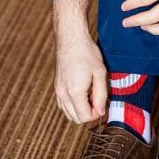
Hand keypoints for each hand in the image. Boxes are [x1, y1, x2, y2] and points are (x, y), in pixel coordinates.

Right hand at [51, 0, 107, 123]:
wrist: (71, 39)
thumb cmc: (87, 54)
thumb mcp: (100, 73)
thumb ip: (101, 95)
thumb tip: (101, 112)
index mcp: (74, 92)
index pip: (85, 117)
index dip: (96, 113)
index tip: (102, 101)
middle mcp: (63, 94)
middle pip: (76, 119)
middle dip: (89, 113)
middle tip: (97, 98)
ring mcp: (58, 91)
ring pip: (68, 114)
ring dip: (80, 110)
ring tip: (89, 95)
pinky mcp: (56, 87)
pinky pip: (63, 105)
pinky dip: (72, 105)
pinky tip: (81, 93)